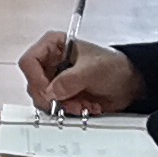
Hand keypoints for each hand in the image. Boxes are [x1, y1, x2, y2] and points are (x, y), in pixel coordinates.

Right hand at [17, 29, 142, 115]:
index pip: (29, 62)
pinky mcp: (60, 96)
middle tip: (68, 102)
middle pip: (33, 84)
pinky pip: (54, 108)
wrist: (128, 84)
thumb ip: (70, 80)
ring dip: (63, 106)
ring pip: (42, 99)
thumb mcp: (92, 70)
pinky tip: (84, 105)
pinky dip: (69, 111)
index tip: (49, 92)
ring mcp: (54, 80)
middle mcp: (49, 63)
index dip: (36, 79)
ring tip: (82, 103)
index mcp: (53, 45)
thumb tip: (51, 92)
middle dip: (53, 97)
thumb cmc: (113, 66)